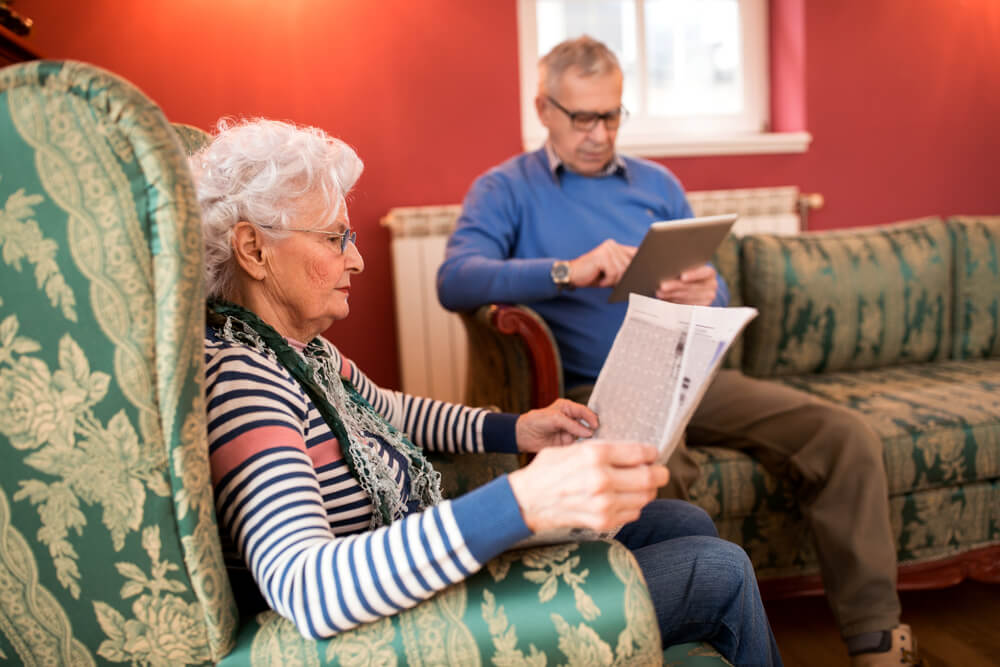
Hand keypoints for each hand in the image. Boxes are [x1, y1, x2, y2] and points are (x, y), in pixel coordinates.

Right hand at [507, 440, 668, 533]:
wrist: (527, 501)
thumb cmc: (548, 471)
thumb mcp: (573, 448)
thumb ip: (603, 449)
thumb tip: (632, 452)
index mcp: (594, 455)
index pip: (640, 453)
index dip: (651, 453)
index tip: (652, 454)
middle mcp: (602, 479)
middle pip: (650, 477)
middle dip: (659, 473)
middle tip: (657, 472)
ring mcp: (604, 503)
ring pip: (646, 497)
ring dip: (646, 490)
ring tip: (636, 485)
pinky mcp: (603, 521)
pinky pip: (634, 513)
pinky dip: (633, 505)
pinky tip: (621, 499)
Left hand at [515, 399, 597, 452]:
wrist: (524, 435)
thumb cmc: (537, 421)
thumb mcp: (555, 419)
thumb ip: (572, 425)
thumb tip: (589, 432)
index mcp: (568, 408)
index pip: (584, 411)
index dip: (591, 417)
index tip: (596, 425)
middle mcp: (572, 419)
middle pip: (588, 423)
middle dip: (594, 428)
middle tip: (600, 433)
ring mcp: (570, 432)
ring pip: (585, 436)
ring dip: (590, 439)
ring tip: (595, 442)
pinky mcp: (568, 444)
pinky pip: (578, 445)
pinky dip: (583, 447)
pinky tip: (586, 449)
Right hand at [567, 240, 636, 287]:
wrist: (570, 275)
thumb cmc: (591, 275)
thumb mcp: (611, 273)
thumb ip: (624, 270)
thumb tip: (641, 277)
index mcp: (616, 247)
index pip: (636, 253)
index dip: (642, 265)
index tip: (646, 275)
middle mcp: (612, 245)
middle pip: (630, 265)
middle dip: (624, 278)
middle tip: (612, 284)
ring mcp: (607, 249)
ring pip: (622, 271)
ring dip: (613, 281)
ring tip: (603, 281)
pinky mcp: (602, 256)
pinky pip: (613, 273)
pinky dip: (607, 281)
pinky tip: (599, 280)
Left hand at [655, 263, 717, 304]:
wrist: (698, 286)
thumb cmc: (690, 273)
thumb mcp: (689, 268)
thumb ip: (682, 268)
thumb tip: (666, 268)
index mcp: (709, 273)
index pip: (703, 273)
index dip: (693, 275)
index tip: (682, 277)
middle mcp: (711, 285)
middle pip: (692, 287)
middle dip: (675, 287)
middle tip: (663, 286)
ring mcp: (707, 298)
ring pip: (687, 297)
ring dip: (672, 295)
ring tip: (660, 293)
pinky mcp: (701, 308)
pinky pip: (686, 306)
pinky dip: (674, 302)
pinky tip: (665, 299)